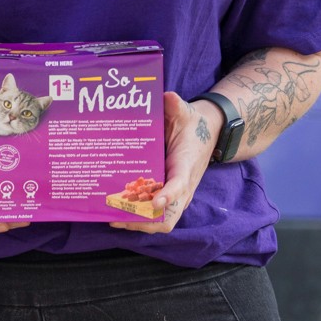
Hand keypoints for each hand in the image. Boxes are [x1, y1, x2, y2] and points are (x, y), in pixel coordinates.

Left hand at [108, 91, 216, 235]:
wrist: (207, 133)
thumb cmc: (193, 125)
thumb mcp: (186, 113)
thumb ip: (177, 106)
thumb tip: (167, 97)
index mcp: (186, 166)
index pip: (180, 185)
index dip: (168, 195)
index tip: (155, 202)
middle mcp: (182, 187)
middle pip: (168, 217)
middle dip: (144, 221)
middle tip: (119, 217)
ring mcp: (176, 195)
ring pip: (161, 221)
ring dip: (138, 223)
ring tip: (112, 217)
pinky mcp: (168, 195)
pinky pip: (155, 215)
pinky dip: (138, 217)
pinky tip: (116, 211)